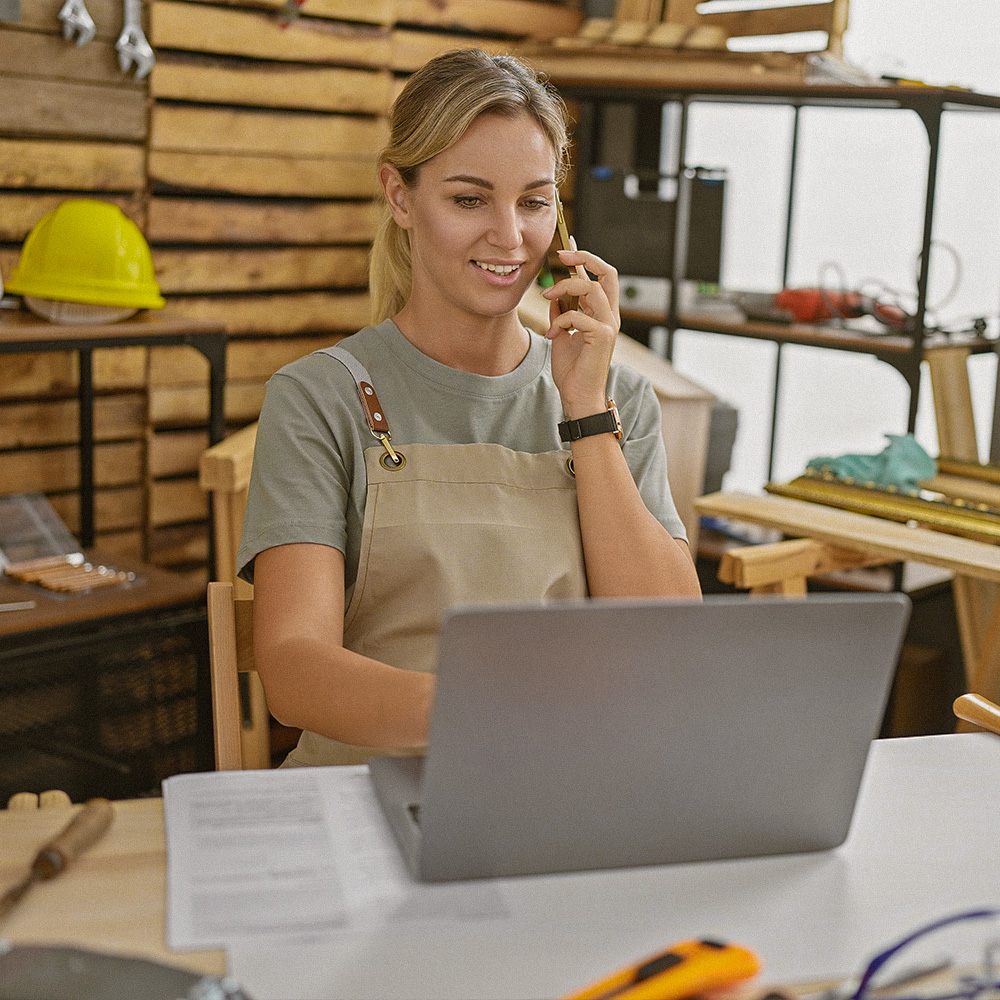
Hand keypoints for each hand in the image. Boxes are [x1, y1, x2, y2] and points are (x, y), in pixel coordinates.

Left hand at [542, 242, 619, 417]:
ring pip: (592, 288)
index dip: (584, 258)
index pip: (598, 277)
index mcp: (602, 313)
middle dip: (585, 258)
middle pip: (607, 273)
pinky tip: (551, 333)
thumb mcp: (562, 334)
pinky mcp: (602, 337)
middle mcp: (610, 316)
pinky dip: (561, 319)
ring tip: (547, 296)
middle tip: (561, 255)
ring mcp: (608, 325)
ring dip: (565, 287)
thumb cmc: (572, 370)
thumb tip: (554, 294)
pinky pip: (579, 316)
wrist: (578, 396)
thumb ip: (561, 314)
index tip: (567, 245)